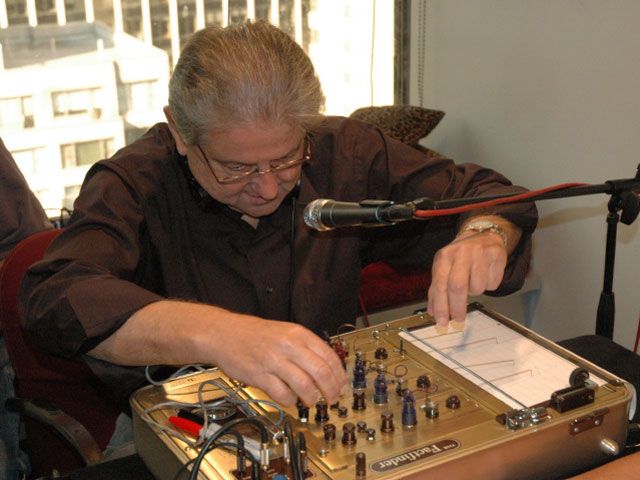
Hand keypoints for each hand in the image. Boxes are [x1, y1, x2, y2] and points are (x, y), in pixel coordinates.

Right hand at [210, 316, 347, 407]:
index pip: (329, 357)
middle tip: (332, 399)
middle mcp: (289, 345)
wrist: (224, 333)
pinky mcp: (260, 375)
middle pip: (321, 373)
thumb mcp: (285, 332)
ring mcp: (274, 360)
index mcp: (298, 333)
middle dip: (331, 391)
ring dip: (312, 398)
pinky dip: (290, 401)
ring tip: (310, 400)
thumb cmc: (255, 335)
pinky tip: (289, 398)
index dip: (340, 376)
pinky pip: (283, 395)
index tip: (342, 386)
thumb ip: (305, 348)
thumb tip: (329, 370)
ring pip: (305, 386)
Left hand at [427, 230, 506, 325]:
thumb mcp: (444, 268)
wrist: (483, 236)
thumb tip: (433, 312)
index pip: (440, 284)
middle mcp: (460, 253)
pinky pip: (492, 283)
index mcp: (444, 257)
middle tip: (458, 318)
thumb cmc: (460, 257)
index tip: (442, 321)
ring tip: (473, 282)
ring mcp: (479, 253)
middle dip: (457, 307)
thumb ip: (437, 290)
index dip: (441, 306)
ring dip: (475, 292)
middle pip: (457, 286)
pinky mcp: (496, 256)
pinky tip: (485, 275)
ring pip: (477, 287)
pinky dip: (488, 286)